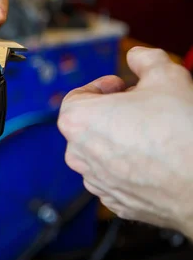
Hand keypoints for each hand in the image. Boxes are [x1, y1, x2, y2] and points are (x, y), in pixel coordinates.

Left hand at [58, 47, 192, 236]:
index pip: (77, 97)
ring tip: (153, 132)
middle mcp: (78, 154)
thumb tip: (138, 57)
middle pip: (89, 125)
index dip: (101, 87)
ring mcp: (96, 182)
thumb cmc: (181, 132)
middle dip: (112, 113)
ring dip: (120, 140)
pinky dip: (130, 166)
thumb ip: (144, 59)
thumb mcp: (166, 75)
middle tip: (141, 107)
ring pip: (102, 153)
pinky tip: (156, 158)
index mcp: (77, 121)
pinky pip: (116, 177)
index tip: (120, 86)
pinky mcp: (116, 202)